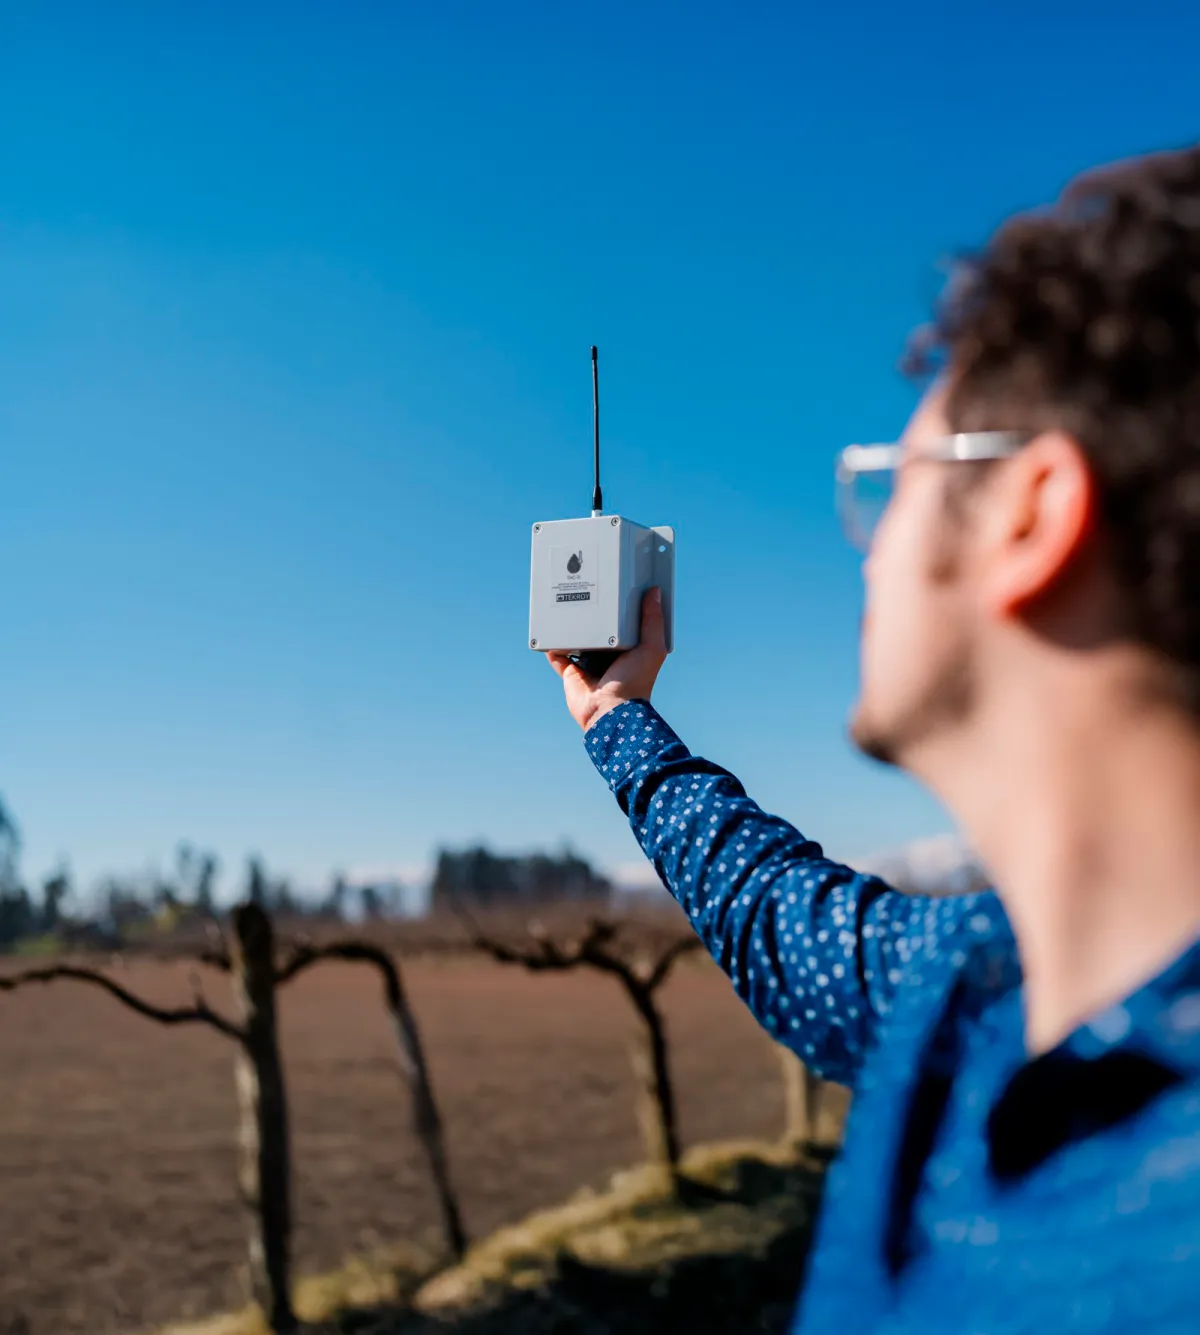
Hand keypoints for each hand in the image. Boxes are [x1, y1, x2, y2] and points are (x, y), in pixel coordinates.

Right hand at [547, 587, 668, 731]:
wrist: (609, 710)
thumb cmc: (634, 682)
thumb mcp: (651, 647)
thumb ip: (653, 621)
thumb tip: (654, 592)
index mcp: (629, 651)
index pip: (625, 627)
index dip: (623, 612)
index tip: (618, 593)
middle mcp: (608, 658)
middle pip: (599, 632)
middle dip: (595, 618)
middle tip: (589, 594)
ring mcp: (588, 665)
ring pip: (578, 642)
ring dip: (572, 628)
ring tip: (568, 607)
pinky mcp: (570, 674)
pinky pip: (558, 657)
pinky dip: (552, 646)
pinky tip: (548, 631)